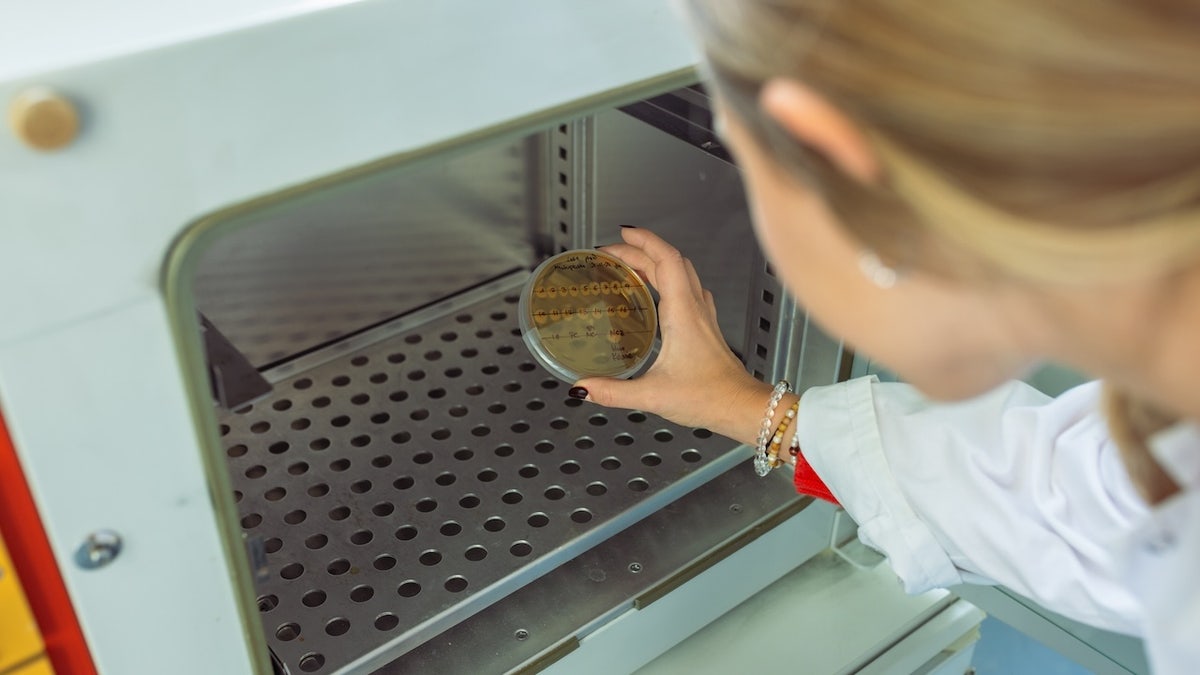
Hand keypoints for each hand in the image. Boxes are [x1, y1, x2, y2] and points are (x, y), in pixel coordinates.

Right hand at [574, 227, 777, 445]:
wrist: (740, 406)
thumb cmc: (709, 396)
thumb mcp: (653, 395)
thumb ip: (613, 391)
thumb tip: (583, 388)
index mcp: (682, 313)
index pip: (666, 260)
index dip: (644, 241)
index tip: (622, 234)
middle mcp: (694, 308)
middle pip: (670, 262)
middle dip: (640, 249)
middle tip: (612, 252)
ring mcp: (703, 315)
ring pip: (682, 272)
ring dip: (656, 261)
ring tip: (631, 265)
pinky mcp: (706, 327)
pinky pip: (688, 289)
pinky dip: (670, 280)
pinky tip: (659, 293)